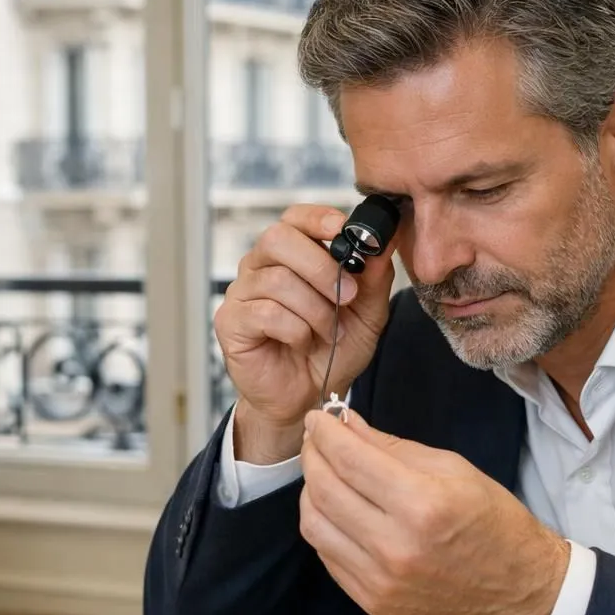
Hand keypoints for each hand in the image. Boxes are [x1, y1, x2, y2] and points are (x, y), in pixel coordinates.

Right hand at [215, 204, 395, 463]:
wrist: (307, 396)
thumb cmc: (331, 351)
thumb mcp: (366, 315)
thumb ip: (374, 279)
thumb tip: (384, 244)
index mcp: (290, 256)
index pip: (294, 218)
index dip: (318, 218)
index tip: (344, 231)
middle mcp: (260, 267)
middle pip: (277, 238)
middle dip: (319, 266)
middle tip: (346, 296)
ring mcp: (242, 294)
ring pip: (277, 281)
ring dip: (315, 309)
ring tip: (328, 331)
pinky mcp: (230, 323)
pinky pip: (266, 313)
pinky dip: (296, 330)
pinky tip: (302, 342)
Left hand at [298, 407, 569, 614]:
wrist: (519, 588)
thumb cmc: (492, 521)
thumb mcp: (453, 469)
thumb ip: (392, 447)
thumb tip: (347, 426)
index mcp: (423, 505)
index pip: (350, 460)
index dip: (326, 433)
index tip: (318, 418)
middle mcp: (396, 546)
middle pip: (324, 491)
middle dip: (313, 456)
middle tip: (316, 440)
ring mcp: (380, 580)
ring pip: (315, 526)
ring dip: (311, 492)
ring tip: (324, 473)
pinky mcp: (373, 601)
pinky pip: (328, 555)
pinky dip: (325, 525)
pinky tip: (338, 508)